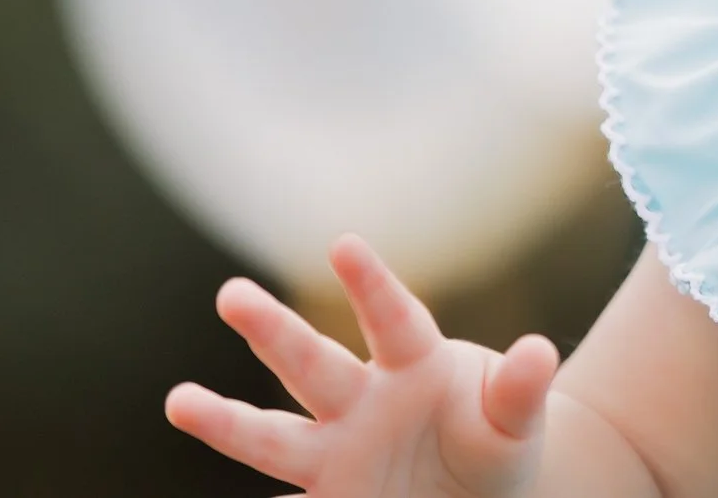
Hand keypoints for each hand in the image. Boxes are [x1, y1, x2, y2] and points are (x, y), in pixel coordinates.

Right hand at [166, 235, 559, 495]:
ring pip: (273, 436)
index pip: (393, 320)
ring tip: (178, 401)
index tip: (344, 243)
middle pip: (313, 364)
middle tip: (232, 293)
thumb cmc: (496, 438)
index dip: (371, 284)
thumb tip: (540, 351)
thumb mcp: (517, 421)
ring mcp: (336, 452)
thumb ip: (521, 390)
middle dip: (274, 330)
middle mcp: (363, 401)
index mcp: (416, 366)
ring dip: (227, 420)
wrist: (481, 491)